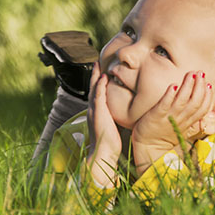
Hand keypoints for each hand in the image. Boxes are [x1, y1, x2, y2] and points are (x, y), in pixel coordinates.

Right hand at [86, 62, 121, 186]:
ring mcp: (94, 110)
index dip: (98, 82)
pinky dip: (99, 86)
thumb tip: (122, 113)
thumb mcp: (111, 126)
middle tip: (96, 62)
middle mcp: (93, 109)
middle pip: (93, 87)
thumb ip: (113, 118)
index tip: (102, 71)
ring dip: (96, 76)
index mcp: (97, 112)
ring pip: (94, 89)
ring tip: (98, 64)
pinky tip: (103, 78)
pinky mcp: (97, 113)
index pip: (97, 93)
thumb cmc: (109, 142)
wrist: (103, 152)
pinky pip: (98, 96)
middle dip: (95, 74)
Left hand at [131, 71, 212, 173]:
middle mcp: (181, 119)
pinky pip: (165, 105)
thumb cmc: (164, 134)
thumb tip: (200, 102)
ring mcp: (169, 118)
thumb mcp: (182, 126)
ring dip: (188, 86)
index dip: (208, 96)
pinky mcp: (156, 116)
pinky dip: (170, 95)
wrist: (148, 149)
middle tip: (201, 73)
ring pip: (183, 101)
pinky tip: (174, 85)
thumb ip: (191, 115)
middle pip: (195, 103)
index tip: (209, 84)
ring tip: (191, 74)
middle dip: (200, 87)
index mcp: (189, 122)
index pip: (203, 109)